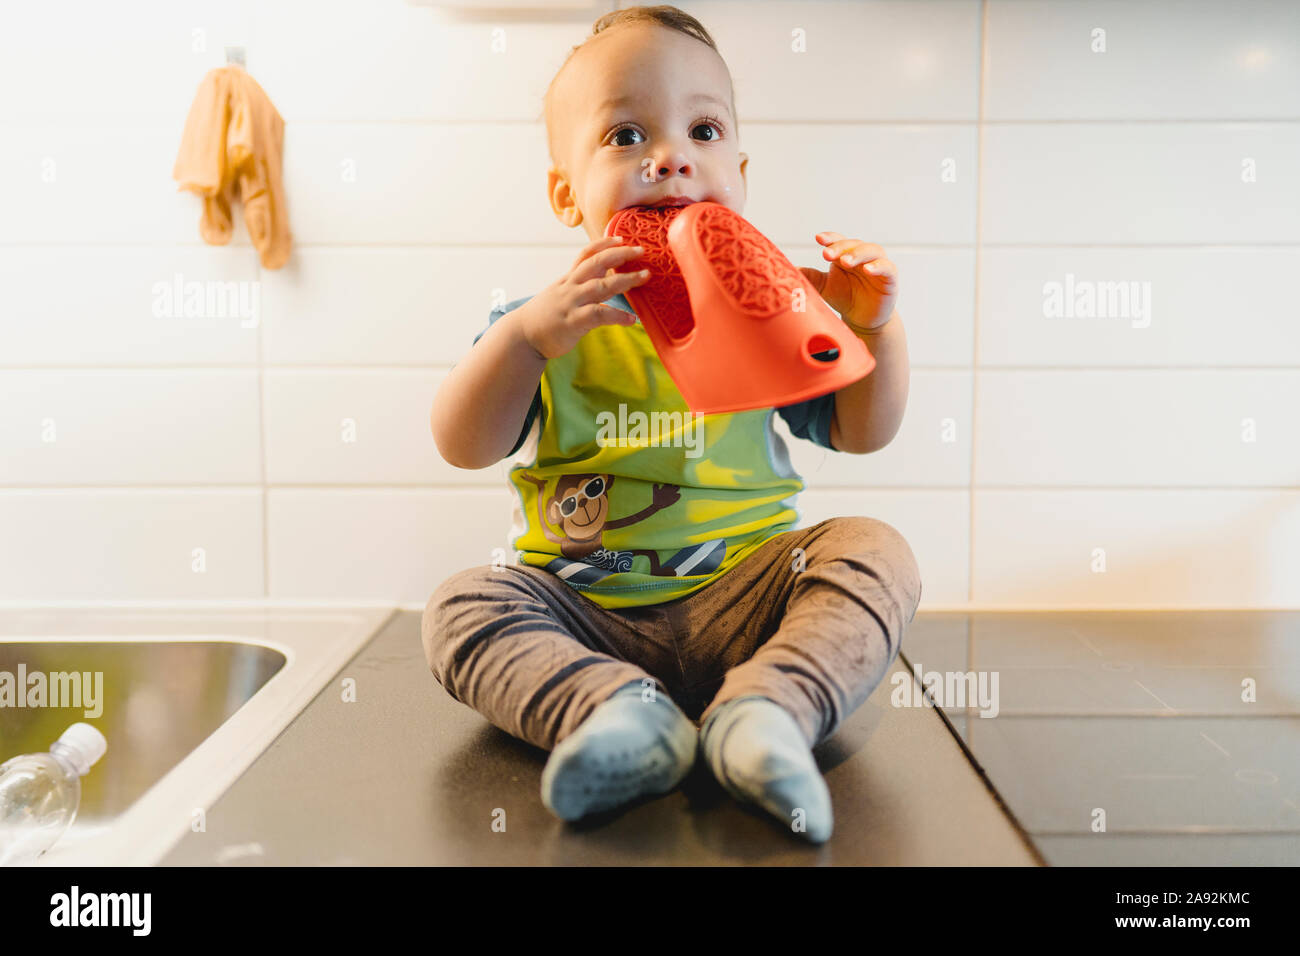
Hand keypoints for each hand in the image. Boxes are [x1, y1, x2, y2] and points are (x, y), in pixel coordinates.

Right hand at [518, 235, 650, 358]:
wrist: (522, 336)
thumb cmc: (544, 318)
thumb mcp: (559, 295)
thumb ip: (578, 287)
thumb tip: (602, 279)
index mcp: (567, 280)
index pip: (585, 255)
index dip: (603, 244)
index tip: (621, 238)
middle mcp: (570, 287)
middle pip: (596, 263)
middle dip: (620, 254)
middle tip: (640, 250)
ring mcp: (571, 303)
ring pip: (601, 285)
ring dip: (626, 279)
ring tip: (646, 276)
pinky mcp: (573, 322)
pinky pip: (599, 314)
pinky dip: (617, 316)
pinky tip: (631, 319)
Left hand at [798, 233, 897, 331]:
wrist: (863, 321)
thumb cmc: (844, 298)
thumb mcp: (824, 287)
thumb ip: (810, 277)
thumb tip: (788, 270)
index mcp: (845, 254)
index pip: (838, 241)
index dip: (830, 238)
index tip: (818, 238)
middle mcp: (862, 255)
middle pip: (853, 244)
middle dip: (840, 247)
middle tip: (827, 254)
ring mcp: (878, 264)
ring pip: (871, 251)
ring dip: (858, 254)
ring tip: (845, 261)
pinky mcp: (890, 278)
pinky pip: (887, 267)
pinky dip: (878, 266)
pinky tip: (868, 269)